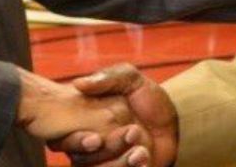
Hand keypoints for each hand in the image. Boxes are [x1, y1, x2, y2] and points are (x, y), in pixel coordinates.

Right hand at [14, 68, 150, 166]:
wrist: (171, 119)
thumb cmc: (144, 95)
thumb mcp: (129, 79)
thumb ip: (106, 78)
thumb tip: (79, 84)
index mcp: (82, 124)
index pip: (64, 139)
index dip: (75, 142)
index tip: (95, 139)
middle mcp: (88, 148)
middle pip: (81, 161)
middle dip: (106, 152)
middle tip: (132, 133)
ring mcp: (104, 162)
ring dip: (119, 165)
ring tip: (141, 151)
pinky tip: (145, 159)